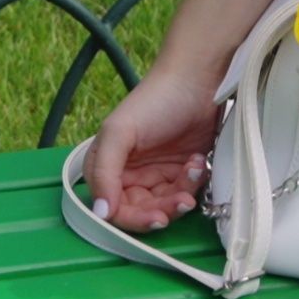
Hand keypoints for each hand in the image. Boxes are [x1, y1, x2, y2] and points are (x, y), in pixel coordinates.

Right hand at [80, 57, 220, 231]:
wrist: (197, 79)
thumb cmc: (155, 99)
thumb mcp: (120, 132)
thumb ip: (104, 172)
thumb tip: (101, 212)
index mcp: (107, 166)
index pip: (114, 210)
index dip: (134, 219)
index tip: (156, 217)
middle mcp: (129, 174)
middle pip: (142, 212)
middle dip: (164, 209)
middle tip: (182, 201)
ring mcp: (156, 174)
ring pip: (166, 206)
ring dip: (183, 193)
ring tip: (194, 169)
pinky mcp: (181, 172)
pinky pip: (185, 193)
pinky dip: (194, 183)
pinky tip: (198, 162)